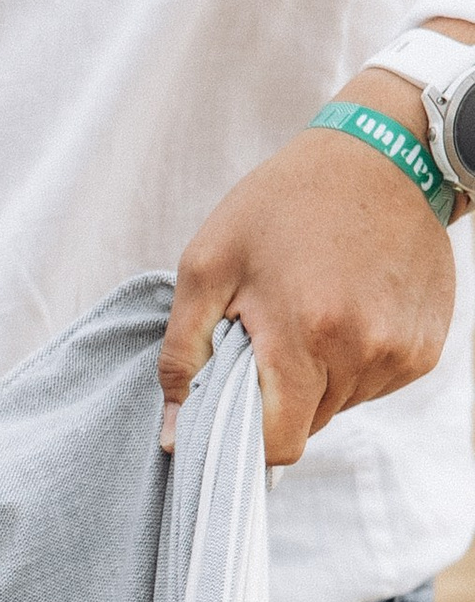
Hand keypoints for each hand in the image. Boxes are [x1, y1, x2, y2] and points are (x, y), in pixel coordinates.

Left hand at [159, 34, 467, 466]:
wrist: (378, 156)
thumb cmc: (281, 205)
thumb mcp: (208, 265)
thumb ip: (182, 356)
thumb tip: (175, 435)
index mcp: (306, 336)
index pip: (279, 445)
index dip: (250, 437)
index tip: (237, 402)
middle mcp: (364, 351)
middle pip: (310, 425)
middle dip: (283, 396)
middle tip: (273, 334)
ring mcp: (402, 350)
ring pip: (343, 406)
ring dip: (320, 377)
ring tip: (312, 312)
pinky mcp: (426, 345)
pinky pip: (376, 383)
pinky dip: (355, 361)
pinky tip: (348, 308)